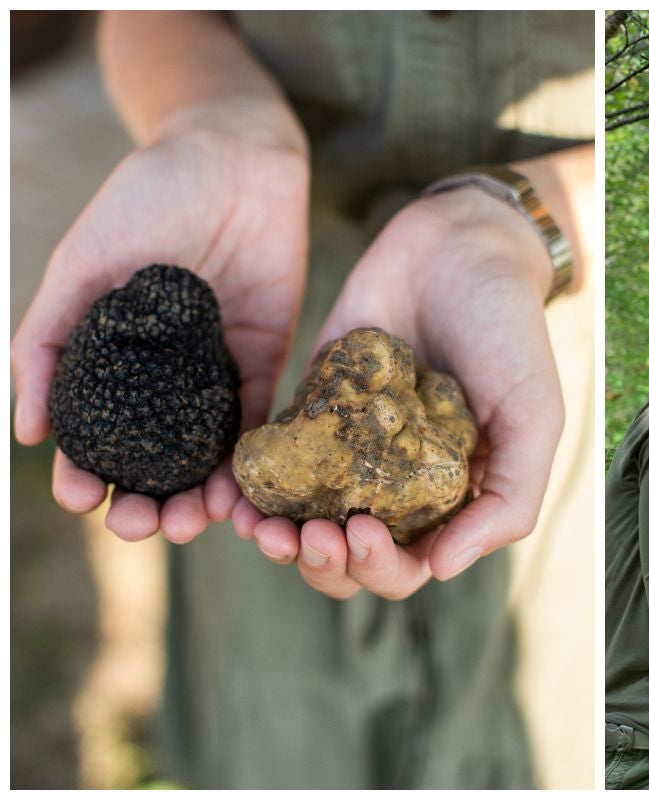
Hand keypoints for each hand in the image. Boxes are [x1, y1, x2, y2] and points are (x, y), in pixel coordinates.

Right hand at [12, 123, 308, 542]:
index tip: (80, 503)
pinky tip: (241, 492)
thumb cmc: (148, 197)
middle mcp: (166, 375)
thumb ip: (51, 339)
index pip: (98, 434)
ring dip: (200, 498)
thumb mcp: (84, 264)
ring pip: (208, 454)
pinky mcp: (268, 359)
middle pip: (156, 459)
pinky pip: (261, 422)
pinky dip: (251, 462)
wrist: (233, 156)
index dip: (88, 475)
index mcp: (114, 358)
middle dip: (146, 502)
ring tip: (191, 524)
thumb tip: (30, 432)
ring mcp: (218, 371)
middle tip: (138, 528)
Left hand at [235, 184, 564, 598]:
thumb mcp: (535, 416)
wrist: (459, 248)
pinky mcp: (310, 409)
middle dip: (324, 562)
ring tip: (260, 526)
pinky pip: (272, 465)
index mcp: (450, 499)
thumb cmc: (509, 333)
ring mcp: (349, 449)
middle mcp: (396, 484)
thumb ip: (511, 497)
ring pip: (303, 524)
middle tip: (307, 536)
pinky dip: (250, 490)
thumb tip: (442, 569)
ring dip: (280, 540)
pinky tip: (235, 492)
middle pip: (348, 559)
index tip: (362, 530)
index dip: (381, 568)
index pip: (409, 566)